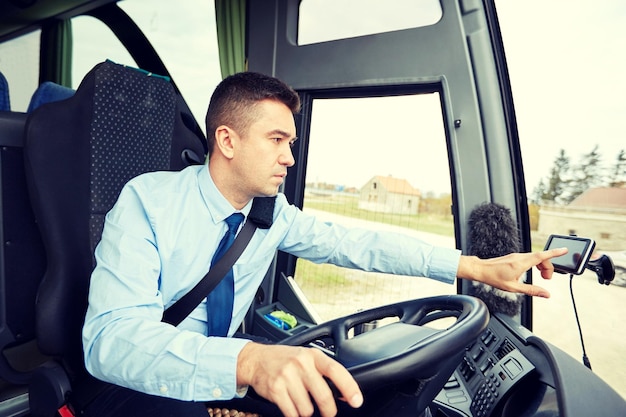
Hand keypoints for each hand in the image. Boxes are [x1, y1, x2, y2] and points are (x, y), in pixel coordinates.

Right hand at [237, 343, 362, 416]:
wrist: (256, 359)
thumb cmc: (284, 359)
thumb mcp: (306, 357)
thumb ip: (324, 371)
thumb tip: (345, 393)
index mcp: (312, 355)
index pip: (336, 371)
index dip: (349, 387)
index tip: (357, 401)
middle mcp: (300, 364)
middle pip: (323, 396)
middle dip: (329, 411)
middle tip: (328, 413)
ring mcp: (287, 377)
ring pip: (307, 409)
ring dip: (306, 411)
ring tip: (301, 402)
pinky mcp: (276, 390)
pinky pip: (292, 413)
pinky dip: (294, 414)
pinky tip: (292, 406)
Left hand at [457, 247, 567, 297]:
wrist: (481, 270)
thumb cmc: (494, 278)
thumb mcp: (514, 288)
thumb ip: (531, 290)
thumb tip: (546, 294)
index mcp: (521, 263)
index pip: (541, 256)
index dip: (555, 253)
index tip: (565, 250)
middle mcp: (520, 257)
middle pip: (541, 257)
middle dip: (549, 267)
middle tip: (547, 279)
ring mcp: (517, 256)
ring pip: (536, 257)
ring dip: (542, 265)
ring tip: (542, 277)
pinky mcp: (514, 257)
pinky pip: (530, 257)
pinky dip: (536, 263)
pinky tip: (534, 271)